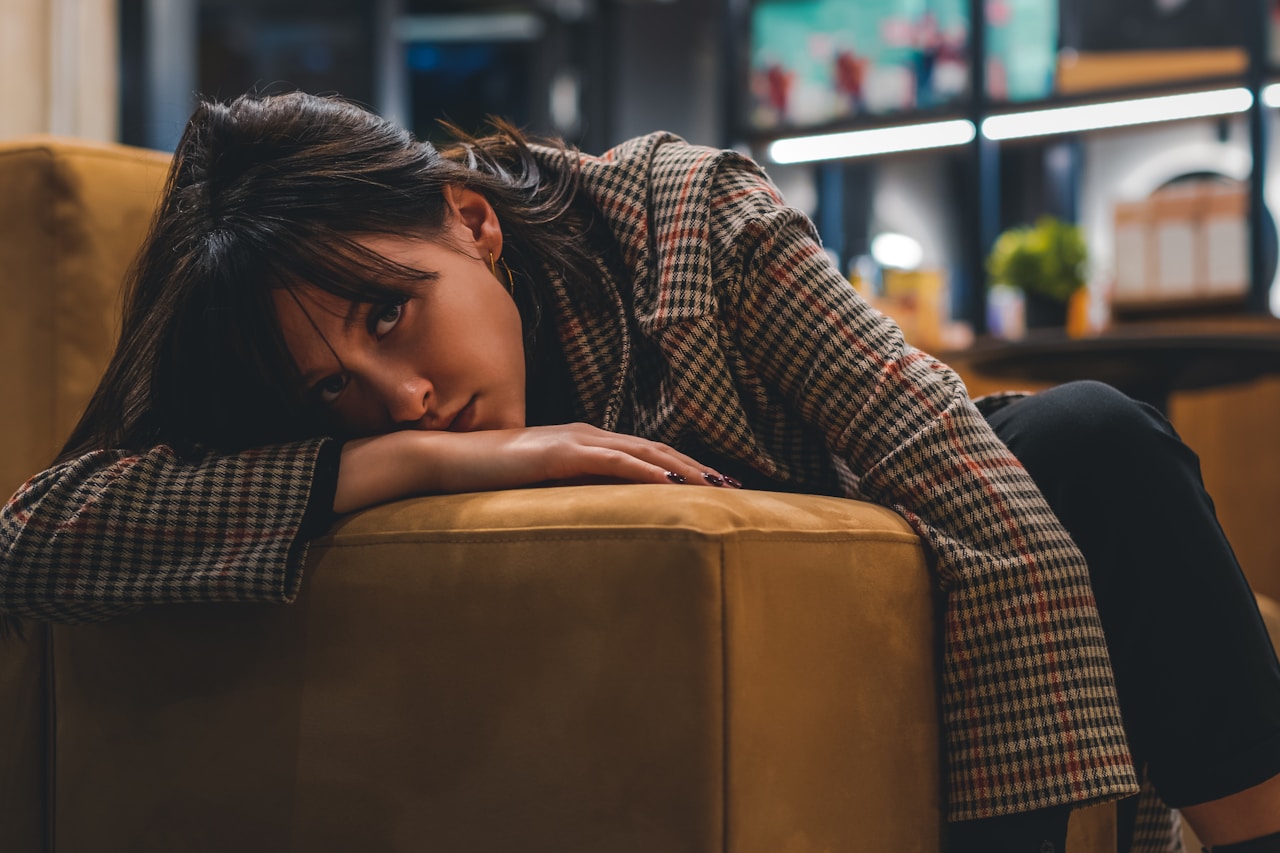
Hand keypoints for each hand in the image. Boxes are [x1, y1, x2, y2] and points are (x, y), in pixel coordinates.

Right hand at [334, 423, 737, 512]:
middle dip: (697, 467)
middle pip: (656, 448)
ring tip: (716, 485)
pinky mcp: (560, 453)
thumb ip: (565, 494)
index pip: (646, 453)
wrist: (445, 461)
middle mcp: (587, 434)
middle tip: (735, 486)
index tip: (716, 486)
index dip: (683, 467)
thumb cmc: (486, 478)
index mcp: (585, 441)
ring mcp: (575, 440)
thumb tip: (592, 520)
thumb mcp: (537, 488)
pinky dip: (646, 468)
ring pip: (644, 451)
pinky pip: (613, 460)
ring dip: (684, 467)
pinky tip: (670, 481)